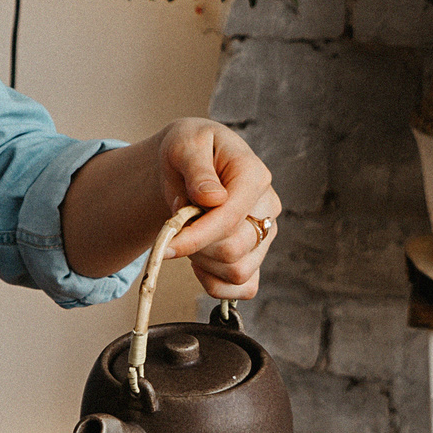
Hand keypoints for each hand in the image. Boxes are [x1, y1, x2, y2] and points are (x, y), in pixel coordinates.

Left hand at [152, 118, 279, 299]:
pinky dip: (216, 284)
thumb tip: (212, 198)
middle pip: (233, 250)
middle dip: (195, 246)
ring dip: (202, 263)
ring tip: (189, 235)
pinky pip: (244, 288)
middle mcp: (267, 207)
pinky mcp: (258, 255)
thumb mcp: (185, 145)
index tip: (166, 245)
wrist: (190, 159)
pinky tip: (199, 263)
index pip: (230, 218)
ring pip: (237, 272)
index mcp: (254, 175)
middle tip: (175, 226)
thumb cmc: (189, 149)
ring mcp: (265, 234)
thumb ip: (198, 169)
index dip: (196, 236)